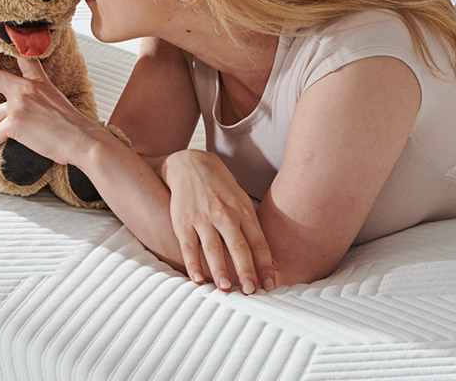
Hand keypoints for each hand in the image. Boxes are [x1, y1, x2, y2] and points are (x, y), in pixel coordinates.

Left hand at [0, 57, 112, 167]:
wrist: (82, 141)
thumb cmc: (74, 128)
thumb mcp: (59, 101)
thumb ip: (42, 98)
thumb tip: (31, 111)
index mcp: (38, 82)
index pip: (22, 58)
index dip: (9, 48)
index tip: (2, 51)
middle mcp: (26, 88)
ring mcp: (19, 104)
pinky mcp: (15, 123)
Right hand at [163, 150, 276, 293]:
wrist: (190, 164)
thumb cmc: (220, 188)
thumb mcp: (241, 203)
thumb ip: (254, 231)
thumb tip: (272, 262)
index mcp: (243, 211)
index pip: (258, 242)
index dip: (265, 265)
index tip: (270, 284)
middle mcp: (225, 214)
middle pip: (238, 247)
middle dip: (246, 271)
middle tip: (251, 291)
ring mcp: (203, 218)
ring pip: (213, 248)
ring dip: (220, 270)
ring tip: (226, 289)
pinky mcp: (183, 221)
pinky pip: (189, 246)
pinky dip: (193, 264)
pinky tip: (197, 279)